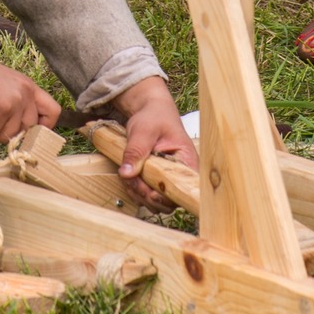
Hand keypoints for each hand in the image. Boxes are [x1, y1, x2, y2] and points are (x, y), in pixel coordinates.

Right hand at [0, 42, 60, 143]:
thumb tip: (16, 133)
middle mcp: (26, 94)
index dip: (45, 127)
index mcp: (30, 88)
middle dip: (9, 134)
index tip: (30, 133)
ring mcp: (14, 102)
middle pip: (28, 130)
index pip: (53, 112)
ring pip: (8, 135)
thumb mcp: (7, 86)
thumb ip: (17, 104)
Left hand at [111, 75, 197, 210]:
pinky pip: (147, 196)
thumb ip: (136, 150)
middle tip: (131, 179)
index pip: (182, 189)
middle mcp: (180, 175)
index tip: (150, 191)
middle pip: (168, 201)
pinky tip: (128, 176)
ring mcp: (168, 180)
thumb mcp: (143, 130)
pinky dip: (135, 190)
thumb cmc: (154, 116)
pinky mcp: (157, 181)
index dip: (166, 196)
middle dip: (146, 195)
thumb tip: (126, 173)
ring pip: (156, 202)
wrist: (150, 111)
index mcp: (186, 162)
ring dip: (138, 193)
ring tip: (129, 174)